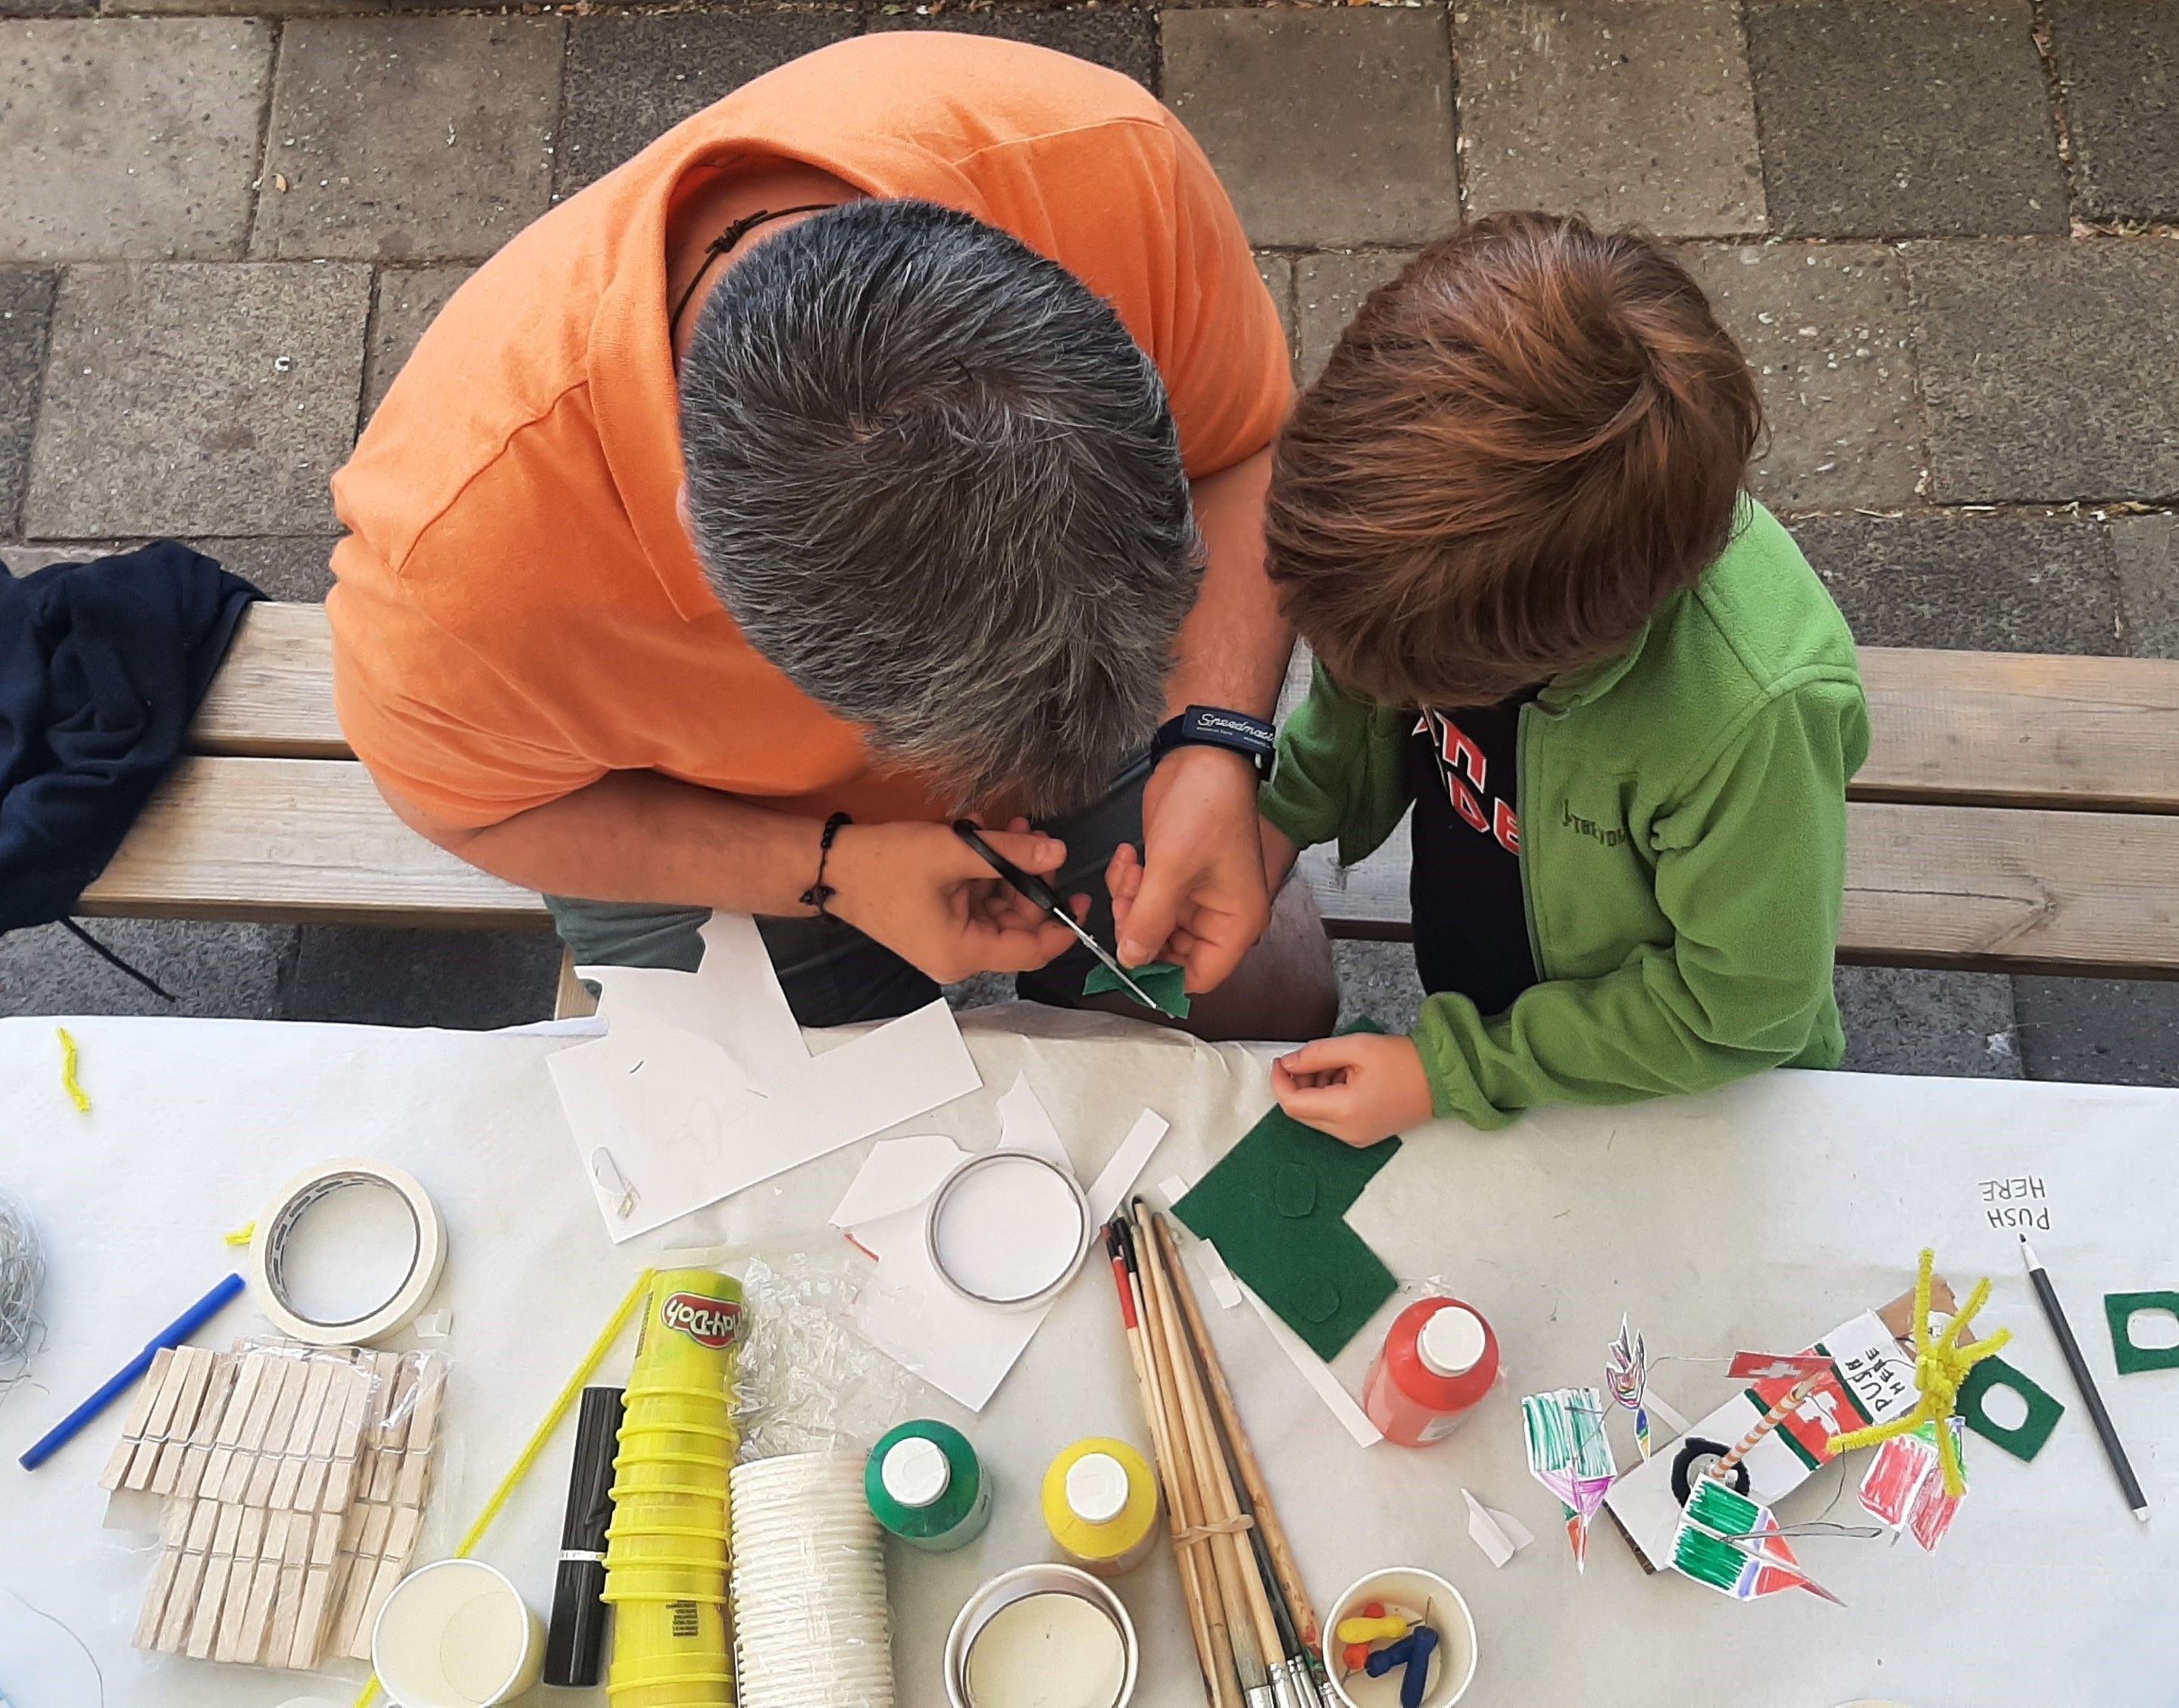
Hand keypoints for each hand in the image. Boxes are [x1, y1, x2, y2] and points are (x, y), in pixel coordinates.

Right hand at [827, 820, 1081, 983]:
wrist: (831, 865)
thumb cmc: (884, 865)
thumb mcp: (955, 853)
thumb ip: (1011, 855)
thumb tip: (1058, 854)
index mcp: (964, 953)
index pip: (1032, 950)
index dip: (1062, 925)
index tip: (1083, 896)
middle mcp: (958, 956)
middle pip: (1017, 925)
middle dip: (1032, 881)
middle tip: (1039, 840)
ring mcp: (947, 940)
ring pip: (999, 908)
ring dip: (1010, 870)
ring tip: (1015, 829)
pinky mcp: (938, 923)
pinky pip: (976, 902)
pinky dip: (987, 874)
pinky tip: (989, 839)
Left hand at [1106, 746, 1270, 993]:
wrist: (1202, 757)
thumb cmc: (1206, 806)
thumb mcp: (1171, 869)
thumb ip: (1149, 920)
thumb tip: (1131, 960)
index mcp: (1236, 922)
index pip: (1198, 977)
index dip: (1160, 977)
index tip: (1127, 963)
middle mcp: (1220, 917)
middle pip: (1169, 954)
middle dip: (1139, 930)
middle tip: (1124, 902)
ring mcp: (1197, 898)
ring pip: (1152, 926)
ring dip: (1130, 904)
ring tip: (1129, 871)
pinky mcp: (1176, 878)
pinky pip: (1146, 900)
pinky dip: (1131, 885)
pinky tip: (1130, 857)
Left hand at [1272, 1033, 1434, 1146]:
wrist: (1441, 1080)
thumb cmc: (1405, 1062)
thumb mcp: (1356, 1047)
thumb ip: (1316, 1054)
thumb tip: (1288, 1063)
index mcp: (1345, 1111)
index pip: (1292, 1104)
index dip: (1280, 1081)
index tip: (1282, 1061)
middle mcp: (1347, 1132)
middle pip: (1301, 1112)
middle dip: (1299, 1084)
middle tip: (1315, 1059)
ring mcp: (1355, 1138)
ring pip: (1315, 1116)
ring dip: (1315, 1089)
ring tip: (1339, 1065)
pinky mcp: (1362, 1136)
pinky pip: (1332, 1120)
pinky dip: (1329, 1098)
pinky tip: (1346, 1078)